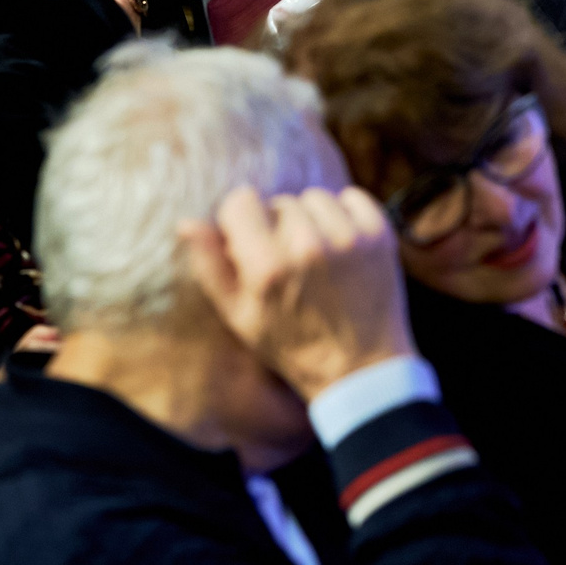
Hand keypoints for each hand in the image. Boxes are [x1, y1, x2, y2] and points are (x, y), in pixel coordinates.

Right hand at [179, 184, 413, 400]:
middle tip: (289, 260)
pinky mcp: (379, 235)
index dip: (242, 219)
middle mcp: (307, 247)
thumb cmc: (292, 345)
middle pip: (279, 201)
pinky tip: (342, 245)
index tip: (251, 241)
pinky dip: (345, 214)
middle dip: (278, 224)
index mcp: (267, 267)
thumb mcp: (239, 316)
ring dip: (312, 218)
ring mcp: (348, 239)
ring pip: (315, 197)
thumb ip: (210, 266)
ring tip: (316, 254)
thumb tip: (185, 222)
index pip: (241, 200)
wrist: (360, 368)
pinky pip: (351, 197)